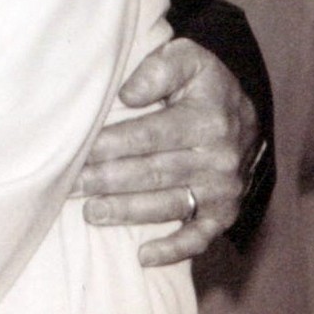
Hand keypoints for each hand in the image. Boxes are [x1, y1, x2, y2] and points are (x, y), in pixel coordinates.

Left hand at [74, 37, 258, 265]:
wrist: (243, 112)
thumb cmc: (202, 83)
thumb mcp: (187, 57)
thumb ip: (159, 68)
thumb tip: (128, 94)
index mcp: (205, 119)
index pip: (149, 136)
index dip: (111, 144)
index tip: (78, 150)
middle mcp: (218, 159)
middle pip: (153, 173)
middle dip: (108, 180)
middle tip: (70, 185)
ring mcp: (222, 190)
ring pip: (169, 205)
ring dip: (128, 212)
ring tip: (91, 213)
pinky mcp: (224, 212)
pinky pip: (200, 236)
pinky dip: (174, 249)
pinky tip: (144, 256)